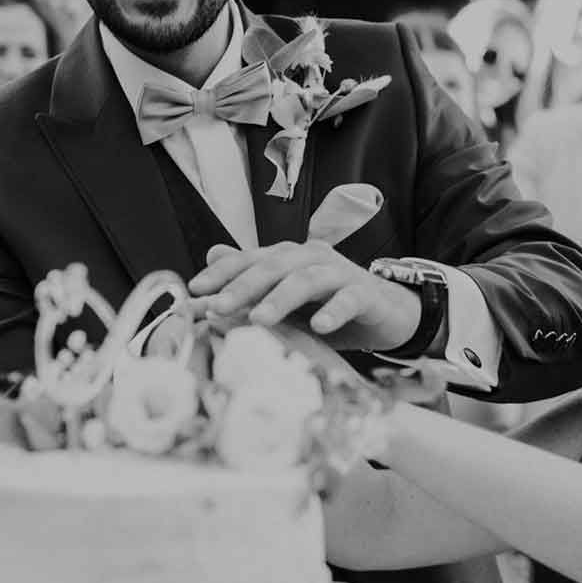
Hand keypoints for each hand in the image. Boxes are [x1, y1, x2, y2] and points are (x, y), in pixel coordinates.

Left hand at [188, 241, 419, 351]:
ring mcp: (340, 273)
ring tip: (260, 319)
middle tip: (218, 307)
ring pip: (307, 279)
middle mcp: (311, 258)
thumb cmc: (328, 306)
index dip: (221, 272)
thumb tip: (212, 255)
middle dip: (243, 286)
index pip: (249, 259)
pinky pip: (348, 299)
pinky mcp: (366, 293)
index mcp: (288, 258)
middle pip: (273, 266)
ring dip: (281, 298)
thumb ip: (253, 281)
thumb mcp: (285, 299)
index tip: (195, 290)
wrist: (386, 313)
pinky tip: (320, 326)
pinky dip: (334, 311)